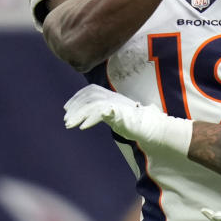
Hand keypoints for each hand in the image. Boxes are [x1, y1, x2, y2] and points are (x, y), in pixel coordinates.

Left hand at [64, 85, 192, 153]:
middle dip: (75, 108)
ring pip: (91, 105)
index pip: (90, 91)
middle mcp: (112, 97)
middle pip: (88, 97)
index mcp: (112, 96)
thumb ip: (111, 114)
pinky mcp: (118, 111)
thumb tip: (105, 116)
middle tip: (66, 120)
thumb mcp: (120, 117)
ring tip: (70, 125)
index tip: (67, 109)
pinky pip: (100, 112)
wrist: (154, 128)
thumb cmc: (140, 125)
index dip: (77, 98)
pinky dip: (90, 119)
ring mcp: (115, 103)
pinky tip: (83, 127)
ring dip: (78, 115)